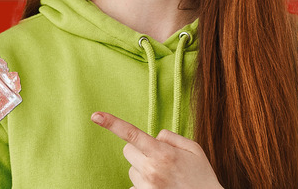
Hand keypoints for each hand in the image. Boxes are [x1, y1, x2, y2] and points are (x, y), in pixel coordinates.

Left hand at [91, 111, 222, 188]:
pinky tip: (161, 186)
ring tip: (164, 176)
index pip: (131, 134)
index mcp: (162, 153)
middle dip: (138, 149)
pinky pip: (134, 186)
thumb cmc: (202, 176)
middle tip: (157, 156)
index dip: (111, 123)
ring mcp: (146, 186)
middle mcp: (150, 169)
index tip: (95, 115)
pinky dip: (144, 184)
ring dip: (142, 168)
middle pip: (127, 150)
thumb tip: (154, 136)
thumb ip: (171, 137)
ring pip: (131, 169)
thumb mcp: (193, 148)